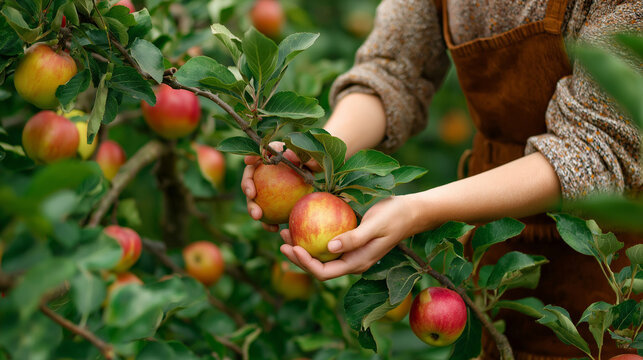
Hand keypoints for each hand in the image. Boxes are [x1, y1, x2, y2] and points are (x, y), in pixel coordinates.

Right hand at [241, 142, 319, 231]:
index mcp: (272, 156)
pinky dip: (269, 222)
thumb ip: (302, 157)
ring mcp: (266, 188)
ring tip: (258, 216)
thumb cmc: (316, 167)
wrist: (319, 183)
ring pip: (254, 199)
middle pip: (251, 177)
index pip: (259, 155)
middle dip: (247, 186)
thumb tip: (287, 155)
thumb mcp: (313, 160)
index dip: (251, 157)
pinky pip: (267, 213)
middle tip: (251, 195)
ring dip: (252, 208)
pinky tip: (275, 228)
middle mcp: (264, 171)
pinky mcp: (271, 203)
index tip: (249, 161)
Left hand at [279, 194, 422, 279]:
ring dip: (302, 247)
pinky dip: (313, 237)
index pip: (325, 273)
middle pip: (319, 268)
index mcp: (357, 263)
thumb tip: (329, 249)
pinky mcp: (351, 243)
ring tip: (286, 231)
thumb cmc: (395, 216)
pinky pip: (327, 245)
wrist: (411, 213)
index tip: (293, 247)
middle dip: (298, 257)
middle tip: (282, 239)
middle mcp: (352, 262)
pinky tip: (303, 223)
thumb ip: (354, 238)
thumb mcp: (375, 225)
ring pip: (321, 257)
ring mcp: (351, 254)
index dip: (305, 264)